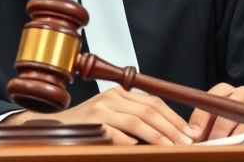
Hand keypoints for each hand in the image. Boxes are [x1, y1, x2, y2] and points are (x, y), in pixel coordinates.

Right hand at [2, 86, 198, 145]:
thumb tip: (168, 134)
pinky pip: (114, 133)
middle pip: (150, 110)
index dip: (175, 117)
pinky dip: (128, 142)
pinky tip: (137, 149)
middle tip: (186, 142)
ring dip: (157, 136)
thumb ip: (135, 120)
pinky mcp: (91, 124)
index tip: (190, 133)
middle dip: (172, 128)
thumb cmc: (86, 127)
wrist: (53, 129)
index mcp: (119, 94)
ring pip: (136, 121)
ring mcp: (100, 109)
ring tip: (170, 147)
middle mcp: (111, 97)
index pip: (154, 102)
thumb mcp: (112, 118)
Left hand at [188, 83, 243, 141]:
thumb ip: (208, 125)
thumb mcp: (224, 117)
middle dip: (218, 127)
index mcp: (227, 92)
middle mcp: (243, 92)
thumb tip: (191, 137)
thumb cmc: (242, 119)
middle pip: (228, 105)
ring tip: (227, 145)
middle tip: (211, 143)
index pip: (211, 97)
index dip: (201, 116)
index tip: (194, 134)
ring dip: (235, 132)